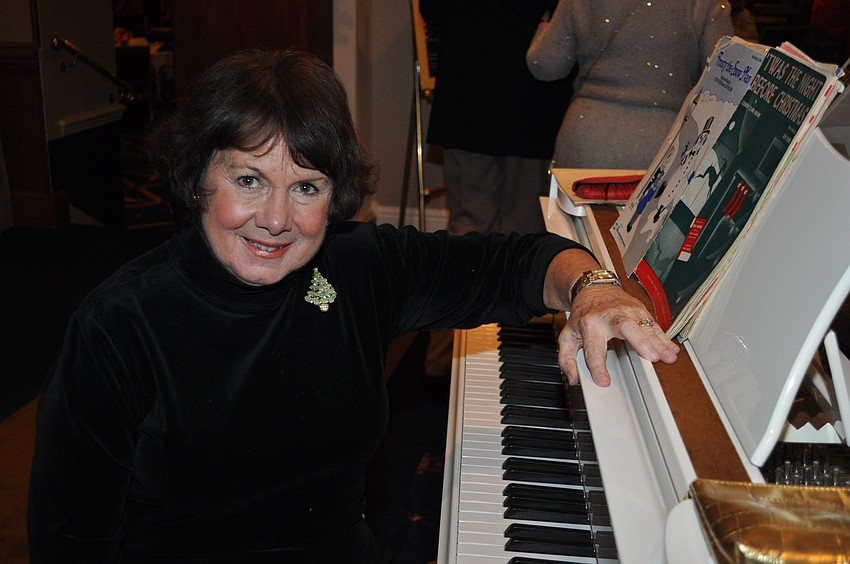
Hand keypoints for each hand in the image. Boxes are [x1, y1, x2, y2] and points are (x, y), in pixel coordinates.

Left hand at [557, 284, 678, 386]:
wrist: (594, 289)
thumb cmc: (583, 314)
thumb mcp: (568, 335)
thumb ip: (566, 358)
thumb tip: (573, 377)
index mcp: (590, 325)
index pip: (593, 348)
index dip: (598, 366)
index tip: (603, 381)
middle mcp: (610, 316)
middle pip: (626, 327)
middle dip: (639, 341)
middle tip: (650, 357)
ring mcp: (627, 312)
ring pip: (645, 326)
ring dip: (658, 343)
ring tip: (668, 357)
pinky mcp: (640, 311)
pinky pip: (654, 325)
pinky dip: (664, 338)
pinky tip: (671, 349)